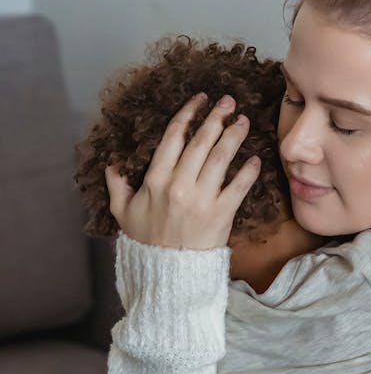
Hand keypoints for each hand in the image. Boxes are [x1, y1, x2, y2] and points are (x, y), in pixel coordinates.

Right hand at [104, 93, 260, 249]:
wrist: (168, 272)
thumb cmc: (146, 241)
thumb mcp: (122, 212)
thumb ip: (117, 185)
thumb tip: (112, 163)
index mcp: (155, 179)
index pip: (173, 137)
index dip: (188, 114)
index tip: (199, 100)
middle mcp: (179, 185)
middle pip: (200, 142)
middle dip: (216, 117)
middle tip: (228, 101)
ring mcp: (202, 199)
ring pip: (220, 158)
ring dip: (234, 136)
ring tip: (243, 121)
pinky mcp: (222, 214)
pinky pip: (238, 187)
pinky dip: (248, 171)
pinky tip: (255, 159)